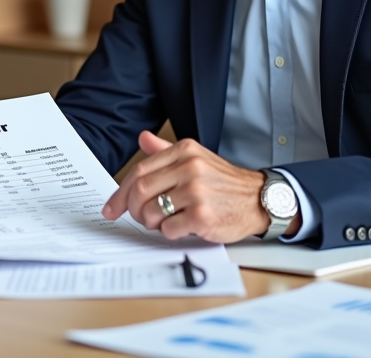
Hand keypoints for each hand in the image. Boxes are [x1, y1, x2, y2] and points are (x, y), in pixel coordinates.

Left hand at [101, 131, 291, 242]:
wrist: (259, 199)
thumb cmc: (224, 182)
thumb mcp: (197, 158)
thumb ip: (166, 151)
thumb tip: (143, 138)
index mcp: (185, 151)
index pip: (139, 171)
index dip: (120, 192)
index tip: (111, 207)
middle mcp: (190, 168)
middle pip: (140, 191)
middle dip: (132, 209)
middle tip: (136, 217)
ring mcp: (196, 192)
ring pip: (151, 212)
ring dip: (151, 222)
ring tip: (164, 221)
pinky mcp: (202, 216)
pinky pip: (168, 229)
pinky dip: (169, 232)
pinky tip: (181, 227)